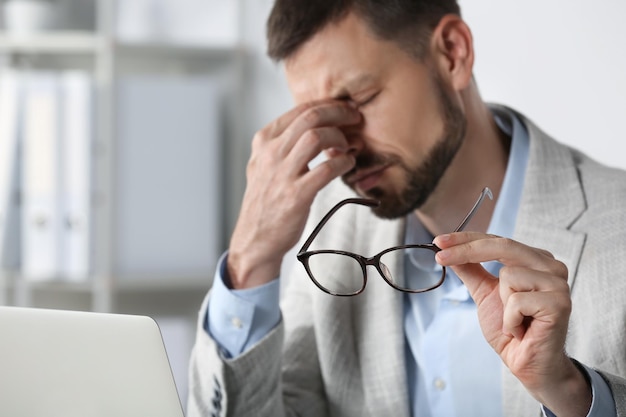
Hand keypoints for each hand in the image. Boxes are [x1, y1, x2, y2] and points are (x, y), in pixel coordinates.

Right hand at [228, 100, 360, 288]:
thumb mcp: (262, 165)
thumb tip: (313, 126)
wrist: (255, 239)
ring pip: (316, 137)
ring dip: (340, 137)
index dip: (328, 105)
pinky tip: (348, 165)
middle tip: (355, 117)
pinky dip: (343, 163)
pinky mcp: (296, 195)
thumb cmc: (265, 202)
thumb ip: (281, 144)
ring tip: (348, 146)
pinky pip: (327, 169)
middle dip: (339, 112)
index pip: (299, 109)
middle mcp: (270, 154)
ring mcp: (282, 174)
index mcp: (264, 142)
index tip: (344, 108)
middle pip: (310, 117)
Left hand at [433, 232, 591, 415]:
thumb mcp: (484, 294)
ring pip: (508, 275)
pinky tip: (522, 330)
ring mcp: (558, 283)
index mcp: (535, 260)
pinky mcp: (559, 303)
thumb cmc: (511, 330)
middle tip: (439, 257)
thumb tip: (448, 250)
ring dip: (501, 304)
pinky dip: (510, 320)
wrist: (528, 364)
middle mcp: (551, 266)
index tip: (438, 241)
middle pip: (502, 245)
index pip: (497, 240)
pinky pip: (517, 301)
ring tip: (514, 320)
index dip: (466, 239)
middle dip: (466, 251)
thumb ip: (472, 270)